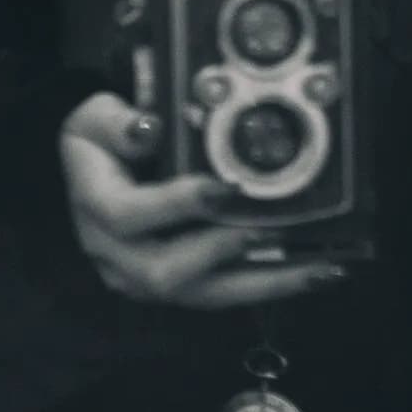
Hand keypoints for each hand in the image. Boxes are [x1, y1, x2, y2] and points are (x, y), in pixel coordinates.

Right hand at [58, 93, 347, 307]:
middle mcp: (114, 255)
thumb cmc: (101, 139)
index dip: (177, 204)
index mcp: (93, 208)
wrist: (95, 170)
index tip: (225, 185)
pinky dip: (268, 284)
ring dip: (264, 283)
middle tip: (273, 230)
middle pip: (165, 274)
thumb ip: (119, 123)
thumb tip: (151, 127)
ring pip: (205, 294)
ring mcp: (143, 279)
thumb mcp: (97, 117)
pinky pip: (223, 293)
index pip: (128, 216)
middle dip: (224, 252)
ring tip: (317, 268)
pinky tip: (311, 272)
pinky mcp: (174, 288)